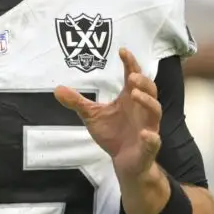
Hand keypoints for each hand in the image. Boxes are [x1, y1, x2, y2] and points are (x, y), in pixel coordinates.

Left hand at [54, 47, 161, 180]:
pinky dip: (151, 138)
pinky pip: (153, 141)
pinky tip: (145, 134)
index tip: (122, 51)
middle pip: (150, 90)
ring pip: (155, 111)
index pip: (134, 77)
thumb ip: (77, 103)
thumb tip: (57, 89)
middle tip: (131, 76)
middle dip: (142, 82)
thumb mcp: (92, 116)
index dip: (130, 63)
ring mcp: (148, 127)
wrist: (124, 162)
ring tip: (133, 94)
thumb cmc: (112, 134)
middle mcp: (143, 110)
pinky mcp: (148, 147)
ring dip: (147, 102)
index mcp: (130, 99)